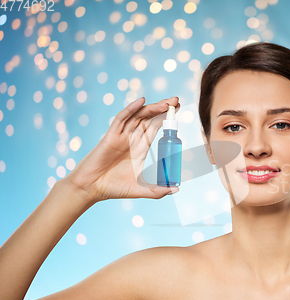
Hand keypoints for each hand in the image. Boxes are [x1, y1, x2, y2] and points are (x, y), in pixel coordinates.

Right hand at [63, 97, 180, 201]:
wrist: (91, 189)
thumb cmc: (114, 188)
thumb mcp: (142, 190)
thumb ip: (158, 191)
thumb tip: (176, 190)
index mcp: (140, 147)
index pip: (155, 127)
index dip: (166, 118)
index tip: (179, 109)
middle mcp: (132, 138)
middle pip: (149, 118)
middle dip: (163, 108)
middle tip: (177, 100)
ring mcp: (121, 136)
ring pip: (138, 116)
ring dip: (152, 108)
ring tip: (167, 103)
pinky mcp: (110, 136)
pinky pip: (121, 119)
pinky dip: (131, 109)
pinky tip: (142, 101)